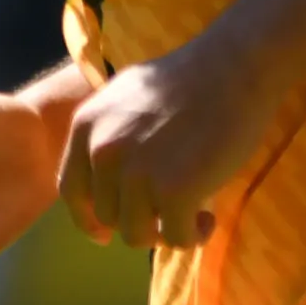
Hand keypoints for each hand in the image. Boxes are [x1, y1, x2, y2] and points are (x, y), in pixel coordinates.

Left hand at [60, 32, 301, 255]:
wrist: (234, 66)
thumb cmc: (189, 78)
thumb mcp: (126, 96)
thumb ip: (107, 133)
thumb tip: (102, 176)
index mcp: (87, 126)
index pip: (71, 189)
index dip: (88, 218)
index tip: (105, 234)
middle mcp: (104, 151)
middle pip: (108, 215)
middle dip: (139, 219)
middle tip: (170, 210)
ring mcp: (137, 173)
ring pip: (137, 234)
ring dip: (164, 232)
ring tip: (192, 214)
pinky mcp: (174, 191)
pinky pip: (175, 238)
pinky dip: (192, 236)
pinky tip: (207, 218)